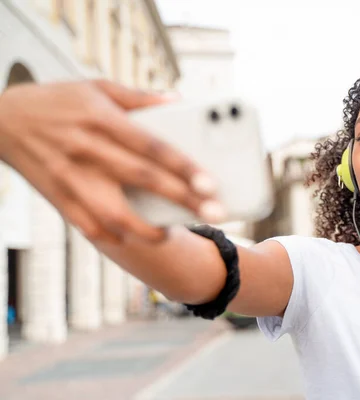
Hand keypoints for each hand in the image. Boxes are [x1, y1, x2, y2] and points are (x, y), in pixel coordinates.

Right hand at [0, 80, 224, 243]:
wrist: (0, 120)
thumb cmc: (57, 100)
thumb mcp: (97, 87)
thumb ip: (140, 97)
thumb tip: (178, 101)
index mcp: (102, 120)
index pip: (152, 147)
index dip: (184, 167)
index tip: (210, 183)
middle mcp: (87, 150)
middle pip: (143, 181)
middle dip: (183, 201)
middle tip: (214, 214)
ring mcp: (71, 178)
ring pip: (116, 213)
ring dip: (149, 230)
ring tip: (173, 234)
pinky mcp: (57, 197)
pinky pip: (88, 226)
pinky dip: (114, 236)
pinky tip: (134, 238)